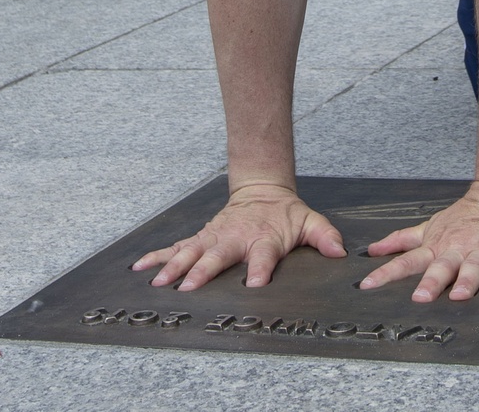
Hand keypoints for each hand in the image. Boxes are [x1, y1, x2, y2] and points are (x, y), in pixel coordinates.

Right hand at [133, 182, 346, 290]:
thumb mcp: (310, 221)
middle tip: (189, 287)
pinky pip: (175, 247)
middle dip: (204, 271)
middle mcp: (235, 239)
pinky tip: (139, 268)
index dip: (260, 269)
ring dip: (174, 266)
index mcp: (263, 238)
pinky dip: (156, 256)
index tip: (253, 284)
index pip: (263, 256)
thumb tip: (340, 251)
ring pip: (191, 251)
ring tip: (158, 282)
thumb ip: (324, 236)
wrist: (262, 191)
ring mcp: (214, 238)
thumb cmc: (285, 214)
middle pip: (219, 256)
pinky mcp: (200, 238)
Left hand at [359, 181, 478, 302]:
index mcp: (438, 245)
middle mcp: (459, 249)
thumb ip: (402, 240)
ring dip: (467, 281)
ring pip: (474, 267)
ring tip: (461, 296)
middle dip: (430, 281)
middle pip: (442, 266)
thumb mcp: (430, 226)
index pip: (408, 260)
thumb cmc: (465, 216)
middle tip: (419, 298)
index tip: (369, 285)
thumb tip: (372, 251)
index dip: (388, 272)